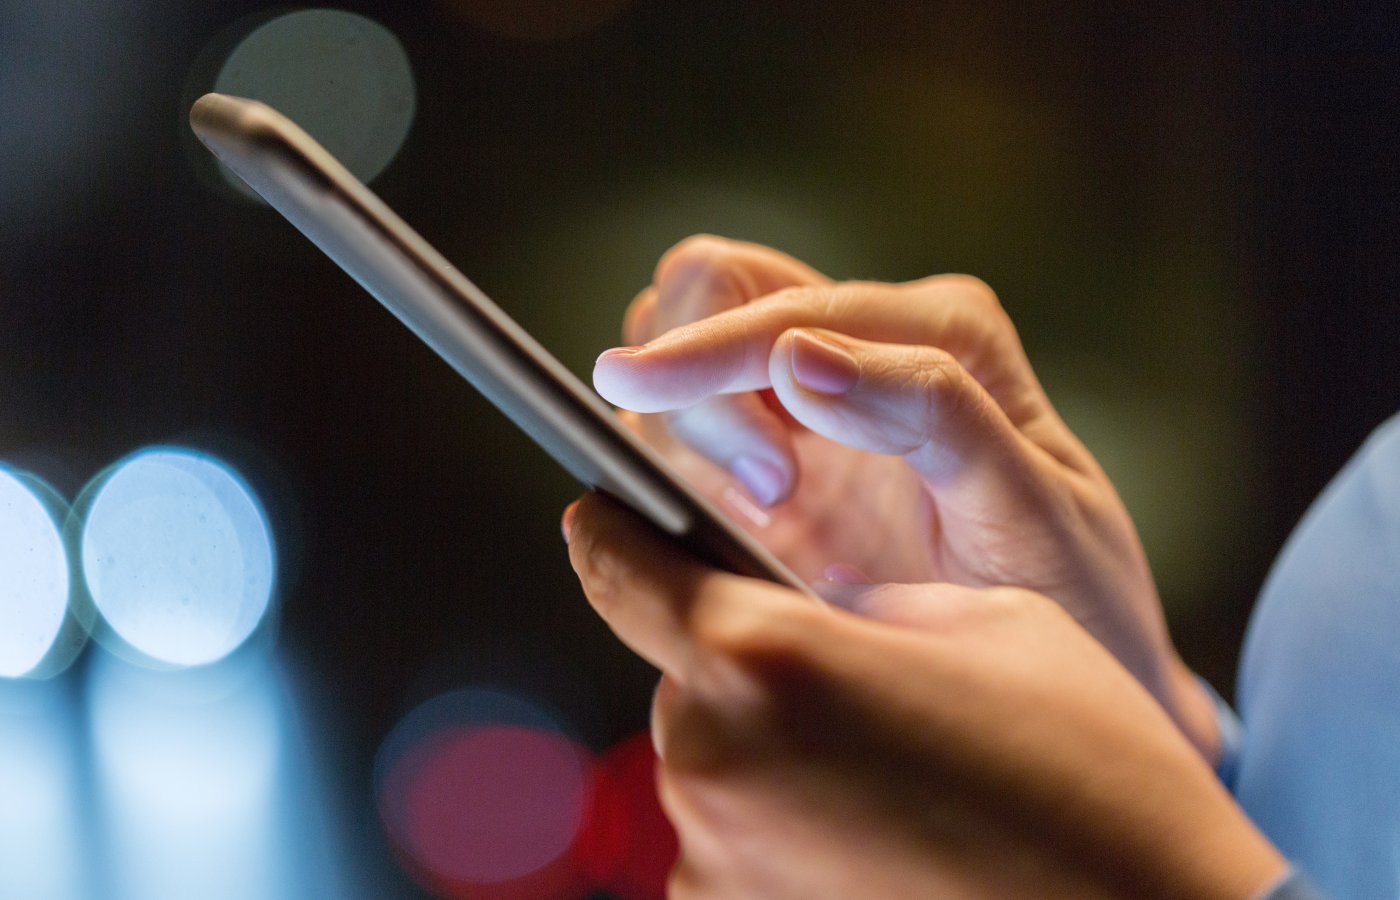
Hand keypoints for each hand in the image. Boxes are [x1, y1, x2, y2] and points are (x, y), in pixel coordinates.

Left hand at [565, 492, 1284, 899]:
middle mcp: (715, 762)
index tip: (600, 514)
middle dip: (744, 665)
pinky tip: (876, 835)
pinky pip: (731, 847)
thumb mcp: (983, 620)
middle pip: (685, 676)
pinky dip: (780, 831)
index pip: (622, 565)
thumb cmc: (1089, 773)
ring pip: (713, 764)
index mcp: (767, 656)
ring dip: (768, 754)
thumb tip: (804, 607)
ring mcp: (714, 864)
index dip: (612, 530)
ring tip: (883, 773)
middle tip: (844, 682)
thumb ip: (857, 599)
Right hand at [593, 236, 1215, 756]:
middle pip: (713, 287)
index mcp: (939, 331)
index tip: (652, 397)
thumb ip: (932, 412)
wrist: (1062, 691)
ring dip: (681, 428)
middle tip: (763, 484)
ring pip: (680, 358)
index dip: (711, 351)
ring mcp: (810, 412)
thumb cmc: (1071, 597)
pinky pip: (676, 445)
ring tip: (769, 513)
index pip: (784, 302)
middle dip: (694, 370)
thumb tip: (796, 356)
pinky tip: (727, 532)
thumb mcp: (1030, 504)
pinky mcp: (771, 476)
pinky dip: (667, 474)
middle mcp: (866, 350)